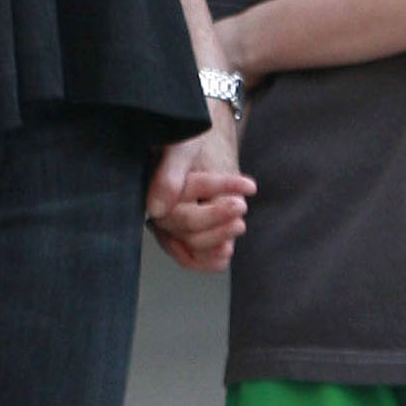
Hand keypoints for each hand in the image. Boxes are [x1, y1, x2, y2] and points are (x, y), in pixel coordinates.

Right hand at [146, 125, 254, 273]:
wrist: (196, 153)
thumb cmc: (188, 145)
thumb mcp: (182, 149)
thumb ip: (169, 175)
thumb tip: (157, 210)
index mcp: (155, 186)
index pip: (188, 190)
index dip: (222, 187)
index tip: (250, 186)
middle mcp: (159, 211)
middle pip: (188, 224)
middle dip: (218, 216)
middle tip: (241, 207)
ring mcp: (169, 228)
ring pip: (192, 244)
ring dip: (219, 237)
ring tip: (239, 225)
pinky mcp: (179, 242)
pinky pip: (190, 259)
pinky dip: (209, 260)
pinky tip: (225, 254)